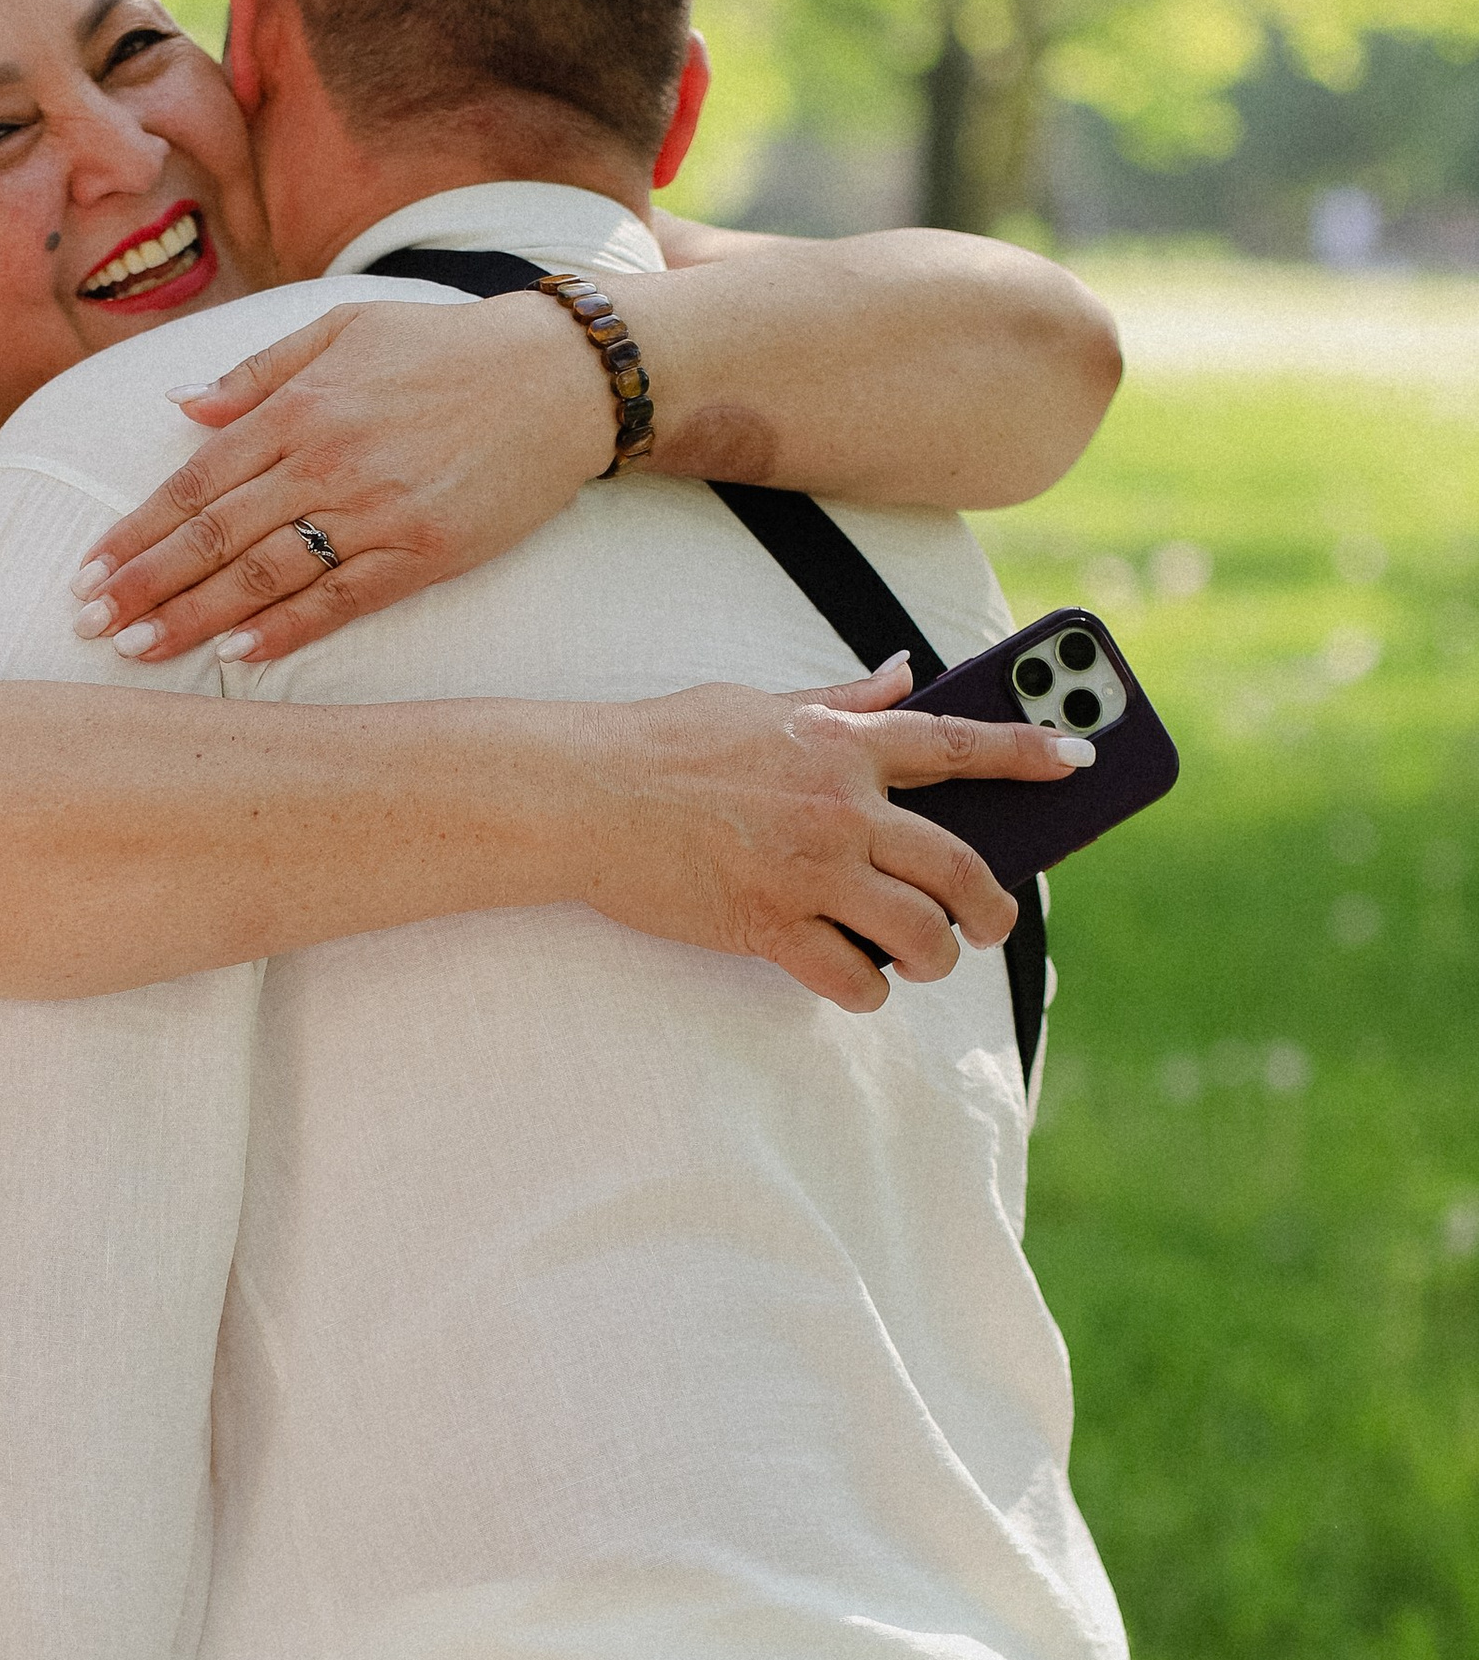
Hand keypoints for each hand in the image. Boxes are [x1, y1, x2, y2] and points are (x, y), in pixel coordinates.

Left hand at [70, 291, 611, 666]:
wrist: (559, 376)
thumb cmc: (444, 350)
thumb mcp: (343, 329)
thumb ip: (257, 371)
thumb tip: (179, 406)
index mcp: (299, 406)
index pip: (196, 480)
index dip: (136, 530)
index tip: (88, 570)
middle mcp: (327, 459)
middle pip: (215, 533)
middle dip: (145, 583)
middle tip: (88, 625)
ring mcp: (376, 508)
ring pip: (266, 573)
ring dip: (196, 616)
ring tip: (139, 649)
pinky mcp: (424, 549)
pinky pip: (342, 597)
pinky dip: (286, 627)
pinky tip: (238, 655)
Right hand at [580, 656, 1088, 1008]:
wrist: (583, 796)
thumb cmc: (663, 744)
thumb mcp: (758, 703)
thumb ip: (840, 698)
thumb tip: (901, 672)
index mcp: (840, 744)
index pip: (956, 744)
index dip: (1027, 752)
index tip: (1077, 762)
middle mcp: (840, 808)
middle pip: (958, 865)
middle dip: (992, 907)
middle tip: (992, 923)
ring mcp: (808, 872)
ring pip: (918, 931)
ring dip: (934, 954)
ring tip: (922, 956)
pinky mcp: (769, 927)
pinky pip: (851, 977)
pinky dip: (867, 987)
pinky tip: (856, 978)